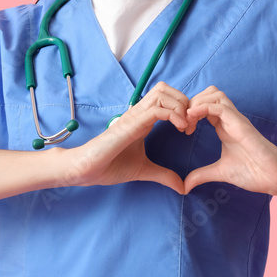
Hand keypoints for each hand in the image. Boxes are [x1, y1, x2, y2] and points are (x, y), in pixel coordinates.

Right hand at [55, 81, 187, 193]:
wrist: (87, 170)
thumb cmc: (110, 166)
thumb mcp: (144, 170)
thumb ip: (163, 175)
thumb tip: (182, 187)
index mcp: (142, 119)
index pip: (166, 96)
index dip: (183, 108)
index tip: (189, 129)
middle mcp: (139, 113)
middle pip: (165, 88)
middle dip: (184, 102)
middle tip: (190, 125)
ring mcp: (134, 116)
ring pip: (162, 93)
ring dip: (180, 106)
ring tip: (184, 126)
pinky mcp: (130, 124)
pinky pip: (156, 109)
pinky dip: (173, 115)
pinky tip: (179, 128)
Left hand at [181, 86, 276, 195]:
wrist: (274, 178)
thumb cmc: (254, 173)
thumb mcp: (219, 172)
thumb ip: (202, 175)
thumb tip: (184, 186)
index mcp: (224, 127)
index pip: (204, 106)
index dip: (189, 112)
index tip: (182, 129)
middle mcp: (229, 119)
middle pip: (208, 93)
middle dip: (191, 103)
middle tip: (182, 122)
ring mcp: (235, 120)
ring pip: (214, 94)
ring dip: (197, 102)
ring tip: (187, 120)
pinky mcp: (240, 124)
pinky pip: (220, 106)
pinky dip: (203, 107)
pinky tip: (192, 118)